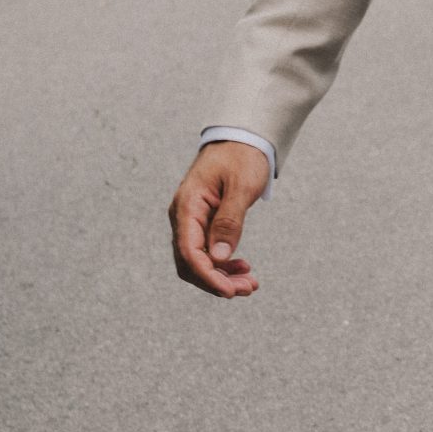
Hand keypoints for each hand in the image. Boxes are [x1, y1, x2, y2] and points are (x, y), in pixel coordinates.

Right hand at [170, 140, 272, 298]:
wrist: (240, 140)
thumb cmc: (241, 158)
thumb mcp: (241, 187)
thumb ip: (230, 221)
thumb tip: (220, 257)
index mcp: (187, 206)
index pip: (189, 252)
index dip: (208, 276)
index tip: (230, 292)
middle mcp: (182, 216)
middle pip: (190, 263)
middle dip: (217, 281)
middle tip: (248, 289)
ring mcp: (190, 221)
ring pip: (197, 261)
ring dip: (221, 276)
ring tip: (250, 283)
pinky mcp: (201, 224)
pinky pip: (205, 252)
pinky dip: (222, 265)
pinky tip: (242, 268)